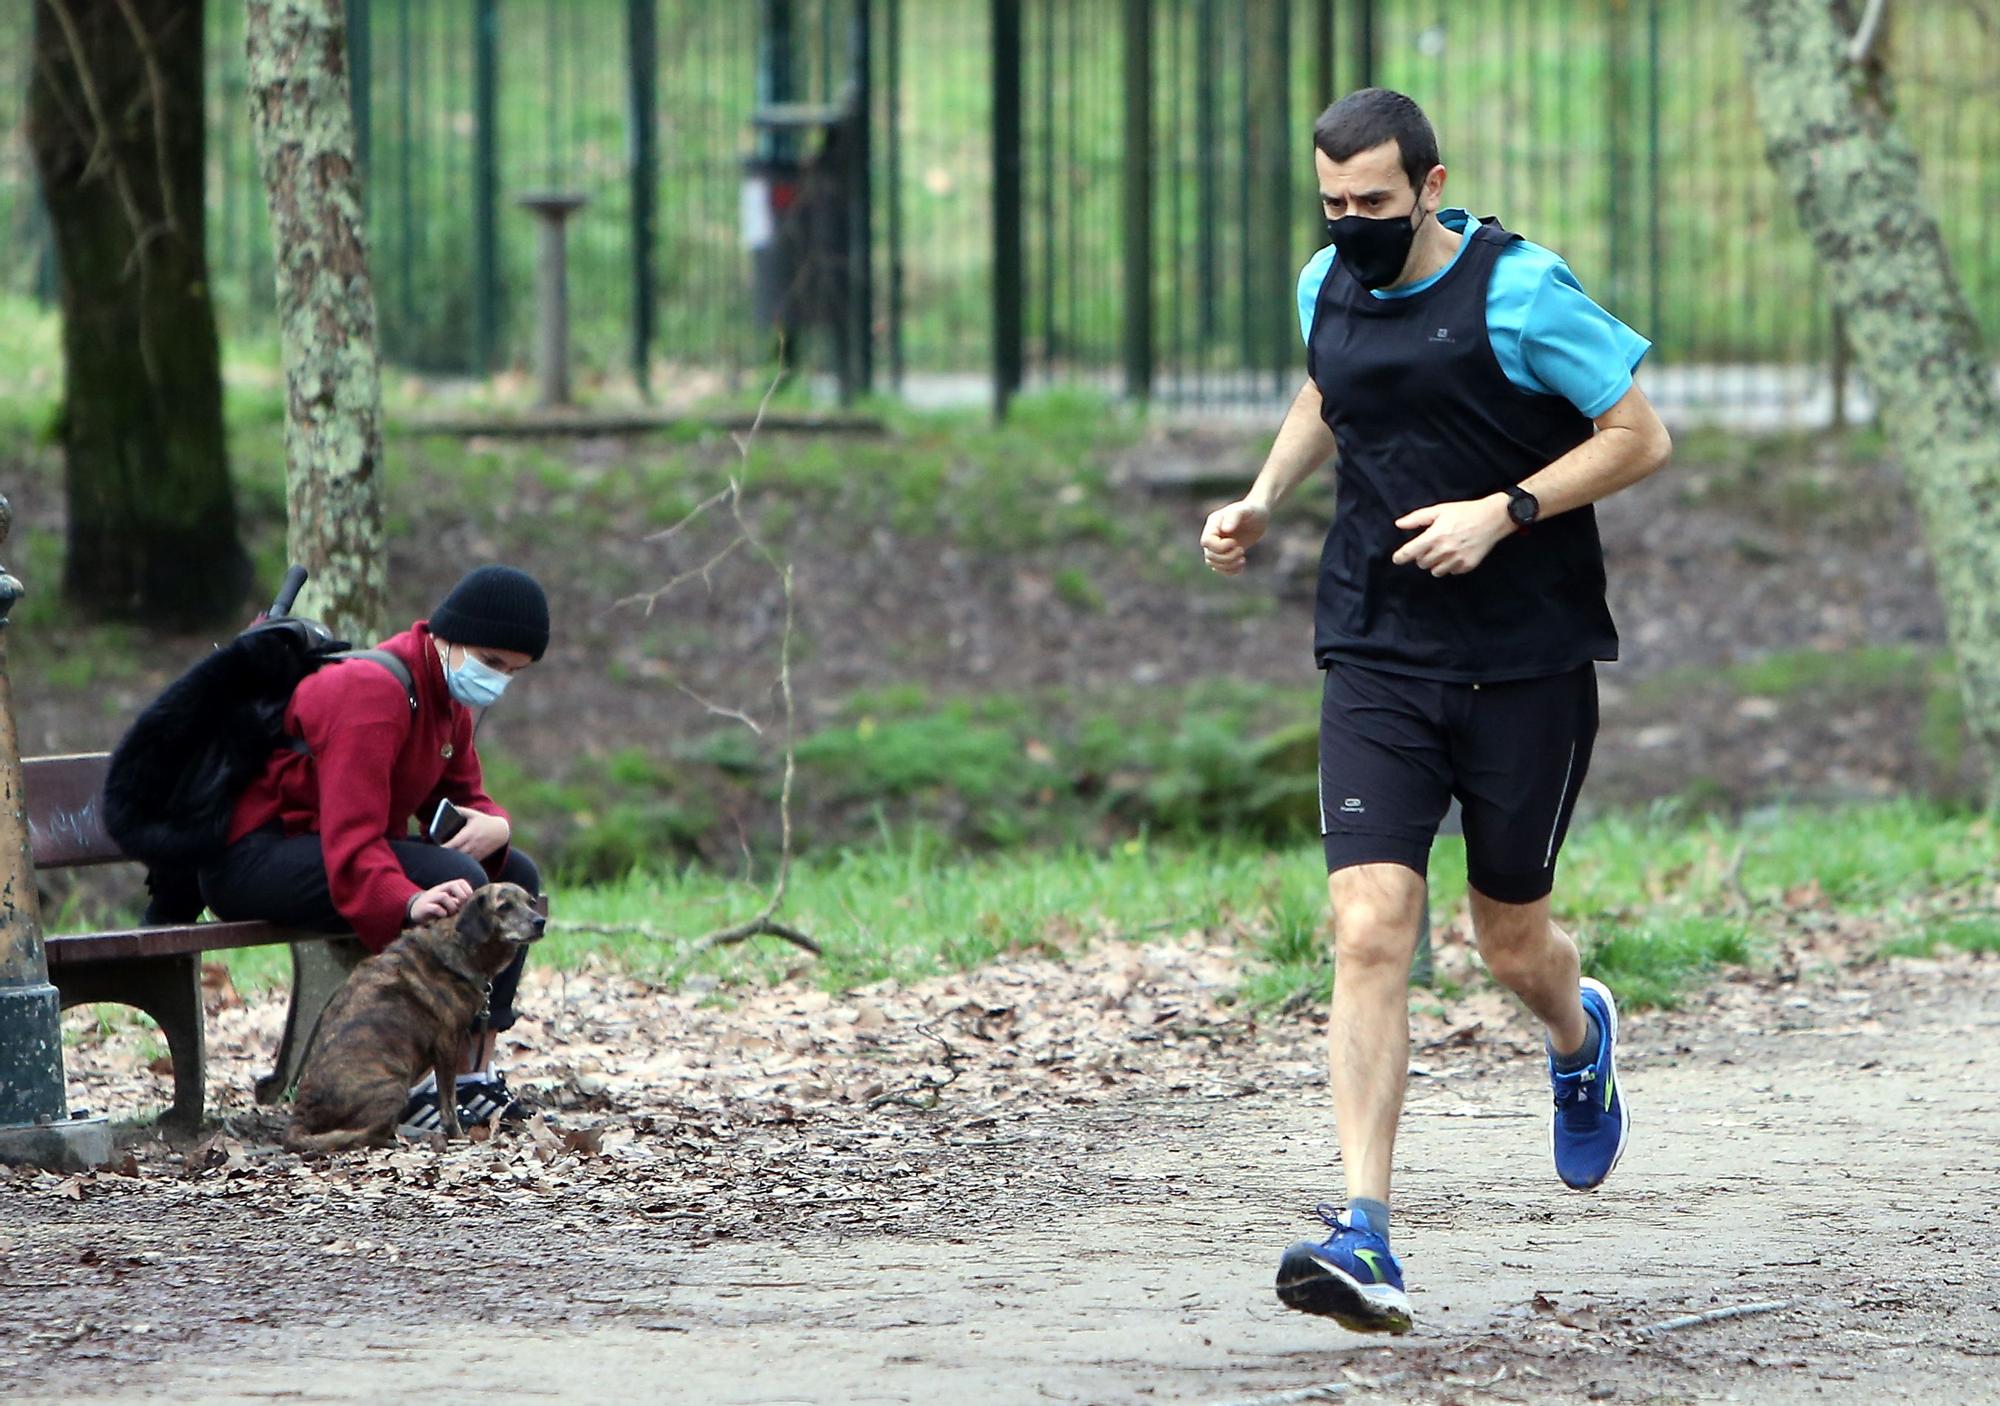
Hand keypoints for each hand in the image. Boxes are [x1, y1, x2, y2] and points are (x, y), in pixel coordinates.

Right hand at [407, 878, 475, 924]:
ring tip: (451, 914)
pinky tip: (443, 916)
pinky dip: (441, 912)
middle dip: (461, 896)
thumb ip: (458, 901)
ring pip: (444, 896)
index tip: (469, 901)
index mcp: (446, 888)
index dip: (468, 890)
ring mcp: (430, 897)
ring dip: (451, 906)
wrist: (415, 910)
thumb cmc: (436, 907)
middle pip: (453, 885)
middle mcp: (439, 890)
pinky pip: (434, 907)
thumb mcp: (448, 902)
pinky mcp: (424, 907)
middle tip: (462, 906)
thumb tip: (472, 904)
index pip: (460, 882)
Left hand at [443, 808, 510, 861]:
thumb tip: (446, 808)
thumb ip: (460, 810)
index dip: (444, 847)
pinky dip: (461, 862)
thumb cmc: (484, 821)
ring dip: (453, 860)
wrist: (501, 831)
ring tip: (444, 859)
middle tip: (437, 854)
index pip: (454, 843)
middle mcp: (473, 844)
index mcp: (469, 833)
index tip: (436, 847)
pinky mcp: (479, 857)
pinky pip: (468, 862)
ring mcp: (476, 851)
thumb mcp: (473, 814)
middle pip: (456, 853)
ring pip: (462, 860)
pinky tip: (455, 861)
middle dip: (447, 855)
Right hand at [1200, 500, 1271, 575]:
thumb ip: (1234, 516)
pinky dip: (1230, 571)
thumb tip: (1225, 529)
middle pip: (1209, 555)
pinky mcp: (1224, 554)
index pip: (1206, 542)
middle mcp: (1212, 536)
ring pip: (1212, 564)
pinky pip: (1219, 569)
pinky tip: (1242, 564)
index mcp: (1213, 524)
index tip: (1235, 542)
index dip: (1220, 547)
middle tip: (1241, 550)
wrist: (1259, 516)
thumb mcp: (1245, 510)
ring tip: (1242, 559)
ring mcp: (1217, 546)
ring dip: (1228, 566)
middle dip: (1226, 557)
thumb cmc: (1252, 510)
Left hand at [1391, 494, 1513, 575]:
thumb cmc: (1464, 512)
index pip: (1410, 553)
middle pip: (1421, 563)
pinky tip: (1456, 553)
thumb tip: (1398, 524)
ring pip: (1435, 571)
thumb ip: (1417, 518)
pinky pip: (1451, 572)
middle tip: (1431, 545)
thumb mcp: (1439, 510)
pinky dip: (1450, 565)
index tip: (1397, 559)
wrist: (1493, 518)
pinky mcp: (1467, 566)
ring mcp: (1456, 560)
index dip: (1400, 557)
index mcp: (1434, 536)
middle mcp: (1444, 550)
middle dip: (1422, 556)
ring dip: (1435, 563)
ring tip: (1443, 550)